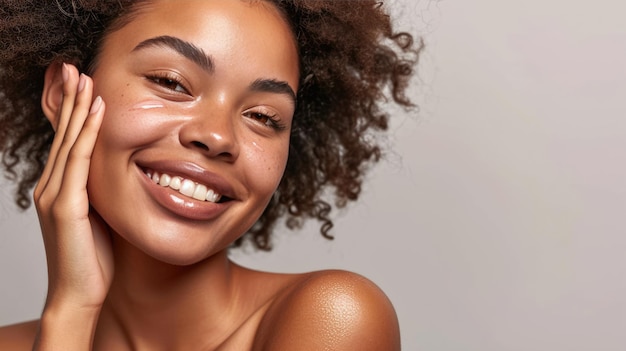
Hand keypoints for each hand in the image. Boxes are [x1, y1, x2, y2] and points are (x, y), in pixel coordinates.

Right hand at [33, 63, 112, 314]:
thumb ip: (100, 194)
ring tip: (84, 77)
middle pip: (62, 134)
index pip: (66, 142)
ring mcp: (55, 194)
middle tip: (75, 68)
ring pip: (68, 140)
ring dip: (78, 106)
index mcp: (59, 189)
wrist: (79, 294)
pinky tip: (97, 109)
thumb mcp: (98, 218)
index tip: (81, 85)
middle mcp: (51, 187)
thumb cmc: (92, 260)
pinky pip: (78, 159)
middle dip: (70, 99)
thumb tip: (116, 176)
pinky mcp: (65, 204)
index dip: (73, 113)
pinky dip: (88, 130)